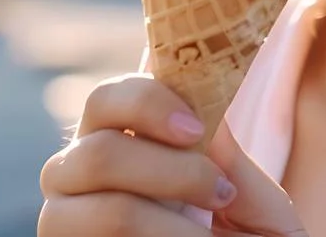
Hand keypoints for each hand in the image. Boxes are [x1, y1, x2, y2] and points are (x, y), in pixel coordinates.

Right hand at [39, 73, 306, 235]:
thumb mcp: (254, 204)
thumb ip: (230, 161)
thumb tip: (208, 108)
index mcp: (124, 144)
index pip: (106, 100)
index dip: (145, 103)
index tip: (197, 128)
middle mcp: (83, 181)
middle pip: (95, 152)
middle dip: (168, 170)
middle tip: (219, 191)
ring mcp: (71, 224)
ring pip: (106, 210)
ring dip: (168, 222)